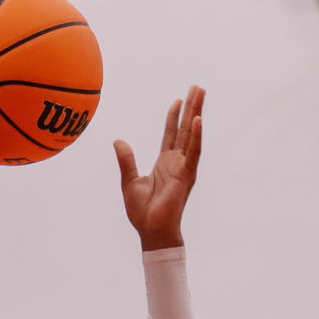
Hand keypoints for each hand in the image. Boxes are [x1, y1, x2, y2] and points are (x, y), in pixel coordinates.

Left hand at [114, 85, 203, 250]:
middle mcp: (177, 163)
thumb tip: (118, 141)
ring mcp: (183, 168)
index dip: (174, 117)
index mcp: (164, 163)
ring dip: (196, 114)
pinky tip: (198, 121)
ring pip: (191, 135)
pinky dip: (195, 137)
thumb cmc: (142, 212)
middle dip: (191, 108)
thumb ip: (126, 160)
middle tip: (198, 87)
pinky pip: (192, 153)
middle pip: (184, 129)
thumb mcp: (129, 181)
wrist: (151, 231)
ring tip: (200, 94)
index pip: (171, 134)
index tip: (177, 99)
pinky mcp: (186, 176)